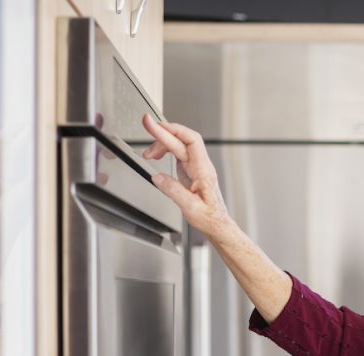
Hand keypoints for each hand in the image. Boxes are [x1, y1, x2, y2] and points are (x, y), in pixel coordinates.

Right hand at [141, 113, 229, 233]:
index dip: (175, 129)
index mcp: (203, 171)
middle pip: (182, 140)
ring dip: (161, 143)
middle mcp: (201, 166)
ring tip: (147, 153)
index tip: (158, 125)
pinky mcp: (191, 170)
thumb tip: (158, 177)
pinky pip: (177, 153)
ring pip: (178, 145)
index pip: (192, 141)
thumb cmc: (210, 218)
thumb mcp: (191, 208)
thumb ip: (174, 191)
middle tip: (146, 123)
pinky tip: (157, 155)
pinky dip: (165, 150)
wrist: (217, 225)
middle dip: (162, 131)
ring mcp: (196, 167)